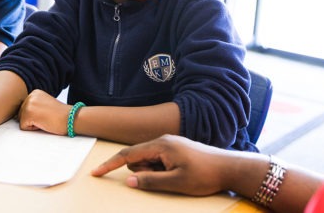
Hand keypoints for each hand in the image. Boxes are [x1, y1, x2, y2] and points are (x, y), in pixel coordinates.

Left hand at [18, 89, 71, 134]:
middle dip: (32, 119)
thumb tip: (18, 116)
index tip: (47, 113)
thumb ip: (34, 106)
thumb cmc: (60, 115)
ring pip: (22, 121)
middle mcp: (30, 96)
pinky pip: (24, 127)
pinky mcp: (28, 114)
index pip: (24, 109)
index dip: (35, 115)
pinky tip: (44, 122)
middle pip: (21, 114)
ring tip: (45, 119)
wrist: (71, 118)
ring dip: (33, 124)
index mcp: (35, 93)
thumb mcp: (45, 104)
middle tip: (47, 117)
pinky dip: (33, 128)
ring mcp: (29, 104)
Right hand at [91, 134, 236, 195]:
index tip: (95, 173)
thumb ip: (150, 181)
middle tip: (167, 179)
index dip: (110, 165)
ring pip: (149, 161)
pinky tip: (179, 174)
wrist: (229, 167)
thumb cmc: (204, 174)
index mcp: (161, 145)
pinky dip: (162, 170)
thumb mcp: (175, 183)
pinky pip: (159, 160)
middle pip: (138, 159)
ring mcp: (171, 144)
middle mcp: (164, 140)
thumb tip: (129, 181)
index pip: (128, 155)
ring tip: (176, 177)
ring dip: (154, 172)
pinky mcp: (177, 149)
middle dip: (143, 173)